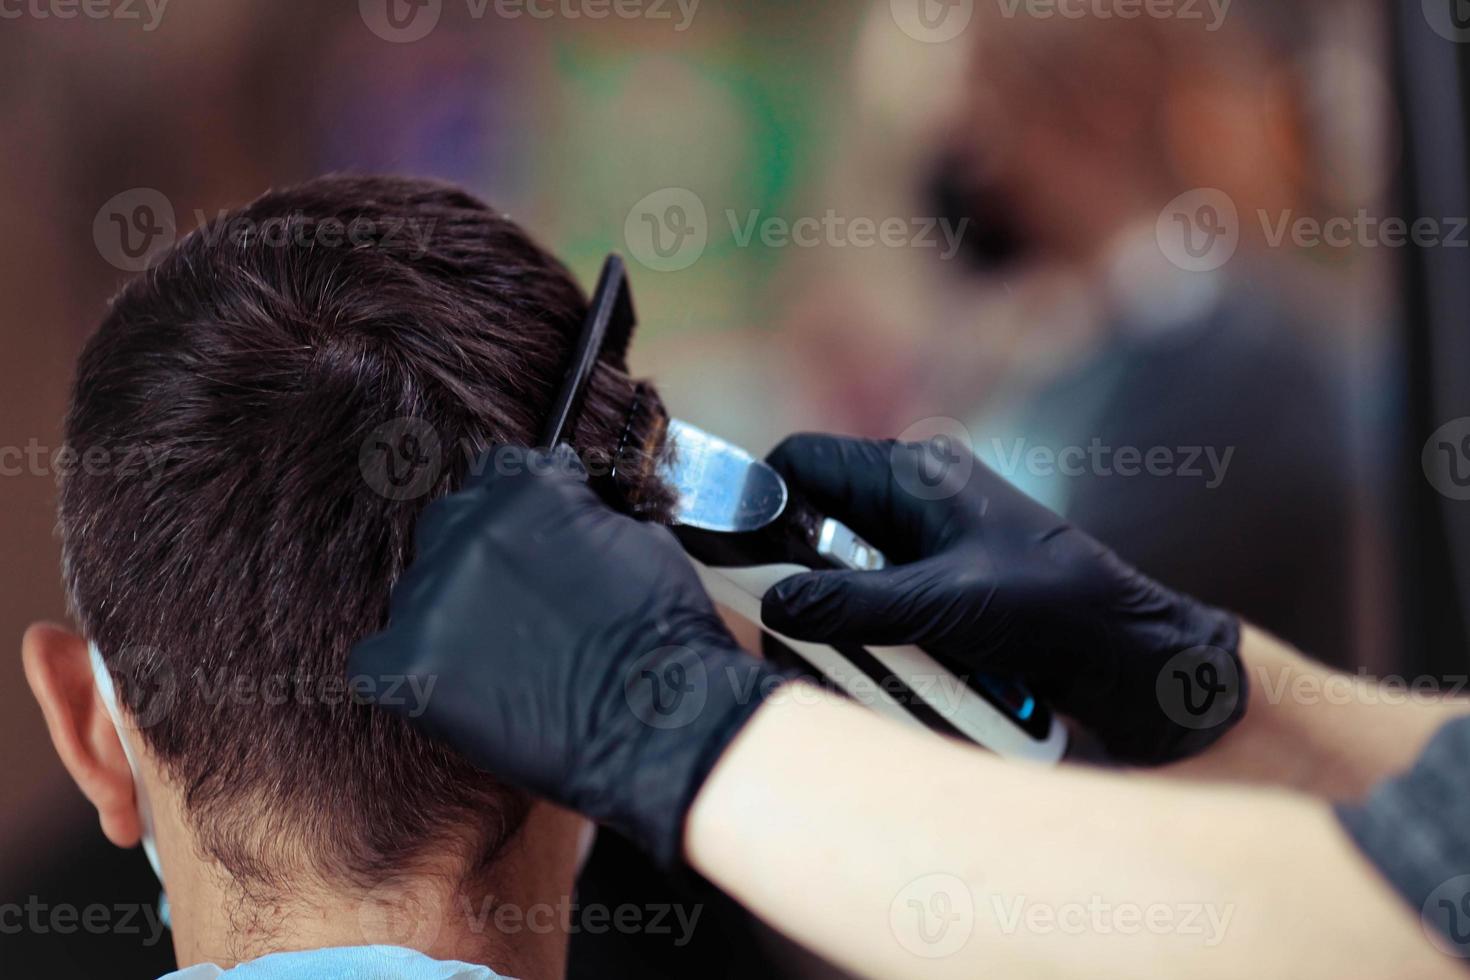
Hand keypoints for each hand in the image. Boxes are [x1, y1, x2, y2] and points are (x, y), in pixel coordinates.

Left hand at [349, 445, 787, 865]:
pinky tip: (453, 691)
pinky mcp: (407, 663)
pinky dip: (407, 674)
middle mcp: (468, 526)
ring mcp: (432, 595)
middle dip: (478, 562)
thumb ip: (582, 517)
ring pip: (417, 594)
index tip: (530, 546)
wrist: (658, 723)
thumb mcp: (638, 538)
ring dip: (449, 618)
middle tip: (516, 611)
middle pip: (448, 528)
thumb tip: (567, 518)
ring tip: (499, 664)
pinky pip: (375, 660)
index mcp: (527, 486)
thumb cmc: (664, 637)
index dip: (516, 517)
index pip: (496, 475)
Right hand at [758, 433, 1243, 763]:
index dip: (763, 501)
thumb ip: (852, 603)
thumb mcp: (944, 605)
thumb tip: (773, 607)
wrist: (1129, 653)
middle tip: (794, 630)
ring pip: (838, 573)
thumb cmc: (1053, 608)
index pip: (803, 462)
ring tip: (859, 659)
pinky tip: (892, 672)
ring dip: (838, 618)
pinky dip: (869, 639)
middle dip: (796, 576)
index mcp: (911, 473)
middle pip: (812, 524)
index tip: (741, 559)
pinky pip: (874, 607)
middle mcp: (910, 500)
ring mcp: (923, 546)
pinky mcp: (935, 590)